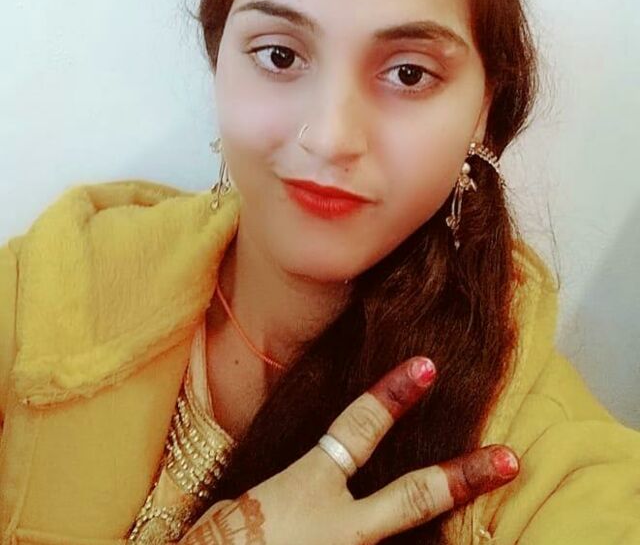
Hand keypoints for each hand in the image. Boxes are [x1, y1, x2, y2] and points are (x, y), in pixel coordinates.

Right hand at [179, 356, 518, 543]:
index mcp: (307, 489)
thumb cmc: (215, 539)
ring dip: (432, 533)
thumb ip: (297, 484)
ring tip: (488, 504)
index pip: (356, 430)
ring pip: (403, 540)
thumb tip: (321, 472)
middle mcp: (339, 528)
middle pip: (412, 497)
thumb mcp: (252, 499)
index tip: (427, 367)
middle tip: (510, 458)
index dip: (393, 395)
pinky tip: (422, 544)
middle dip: (463, 477)